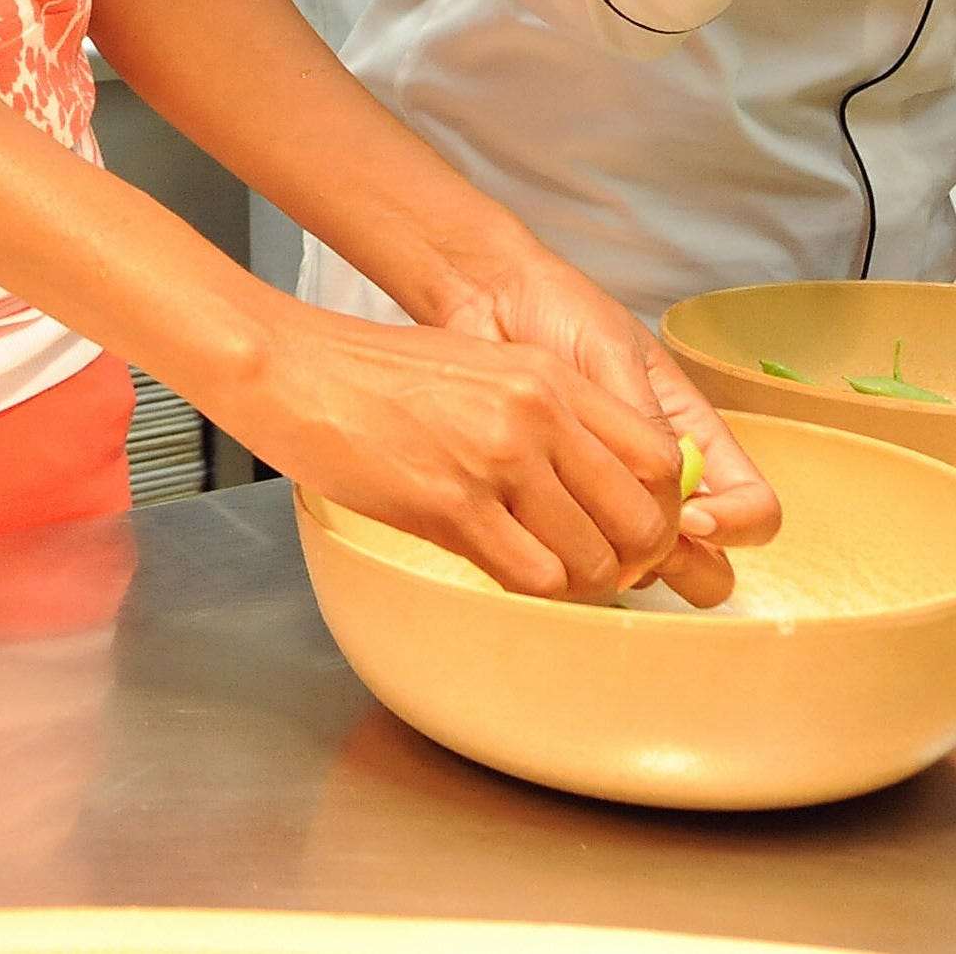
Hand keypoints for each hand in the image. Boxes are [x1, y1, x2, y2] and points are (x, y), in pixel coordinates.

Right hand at [218, 304, 722, 605]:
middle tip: (601, 567)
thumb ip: (543, 411)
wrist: (294, 368)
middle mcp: (535, 416)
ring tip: (549, 573)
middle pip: (642, 518)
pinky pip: (533, 577)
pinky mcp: (451, 507)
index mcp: (549, 378)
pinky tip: (505, 570)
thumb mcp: (481, 367)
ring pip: (593, 560)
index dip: (661, 508)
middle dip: (631, 559)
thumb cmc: (375, 371)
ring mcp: (496, 462)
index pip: (660, 459)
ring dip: (580, 583)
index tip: (634, 527)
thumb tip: (590, 476)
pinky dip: (532, 588)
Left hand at [413, 239, 780, 604]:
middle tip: (636, 547)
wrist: (489, 300)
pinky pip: (581, 555)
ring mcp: (613, 501)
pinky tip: (540, 530)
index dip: (735, 525)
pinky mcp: (561, 509)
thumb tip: (678, 492)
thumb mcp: (611, 354)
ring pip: (650, 572)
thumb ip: (645, 418)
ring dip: (626, 566)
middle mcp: (664, 482)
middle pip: (711, 561)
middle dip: (687, 568)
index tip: (689, 517)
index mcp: (697, 437)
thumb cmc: (559, 312)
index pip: (754, 508)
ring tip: (582, 530)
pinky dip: (573, 557)